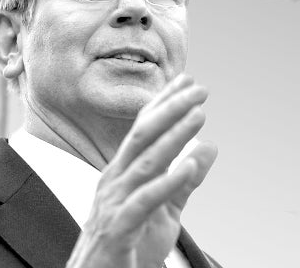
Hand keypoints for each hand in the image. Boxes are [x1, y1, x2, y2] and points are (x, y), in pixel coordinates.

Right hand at [67, 74, 217, 267]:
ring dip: (174, 136)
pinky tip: (190, 166)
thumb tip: (210, 148)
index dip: (164, 103)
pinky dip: (169, 182)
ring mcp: (114, 200)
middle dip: (171, 108)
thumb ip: (186, 180)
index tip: (186, 82)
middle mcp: (115, 178)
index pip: (143, 128)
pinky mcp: (118, 227)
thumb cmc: (131, 242)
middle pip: (143, 134)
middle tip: (199, 88)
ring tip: (199, 115)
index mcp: (122, 170)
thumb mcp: (165, 208)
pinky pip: (145, 201)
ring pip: (146, 161)